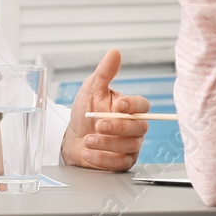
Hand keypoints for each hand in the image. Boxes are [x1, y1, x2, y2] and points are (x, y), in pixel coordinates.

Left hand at [62, 48, 149, 170]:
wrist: (72, 138)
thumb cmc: (85, 112)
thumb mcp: (92, 89)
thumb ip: (104, 72)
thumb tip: (115, 52)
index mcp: (130, 107)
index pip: (142, 105)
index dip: (133, 105)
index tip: (118, 105)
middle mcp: (134, 127)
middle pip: (139, 127)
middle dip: (118, 126)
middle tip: (98, 124)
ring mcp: (130, 145)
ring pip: (129, 146)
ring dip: (107, 143)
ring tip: (89, 139)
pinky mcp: (123, 162)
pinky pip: (120, 163)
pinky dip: (103, 158)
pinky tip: (89, 152)